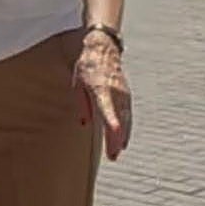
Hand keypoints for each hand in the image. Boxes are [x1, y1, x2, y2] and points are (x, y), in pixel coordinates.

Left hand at [73, 32, 131, 160]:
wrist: (103, 49)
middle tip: (112, 156)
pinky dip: (126, 128)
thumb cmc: (86, 67)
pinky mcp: (127, 95)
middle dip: (116, 138)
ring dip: (122, 137)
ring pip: (126, 119)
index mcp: (99, 87)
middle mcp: (114, 91)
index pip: (106, 107)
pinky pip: (128, 115)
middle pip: (118, 118)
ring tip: (117, 152)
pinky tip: (123, 140)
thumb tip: (85, 124)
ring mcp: (123, 93)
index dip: (111, 121)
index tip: (115, 134)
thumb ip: (81, 104)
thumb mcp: (77, 82)